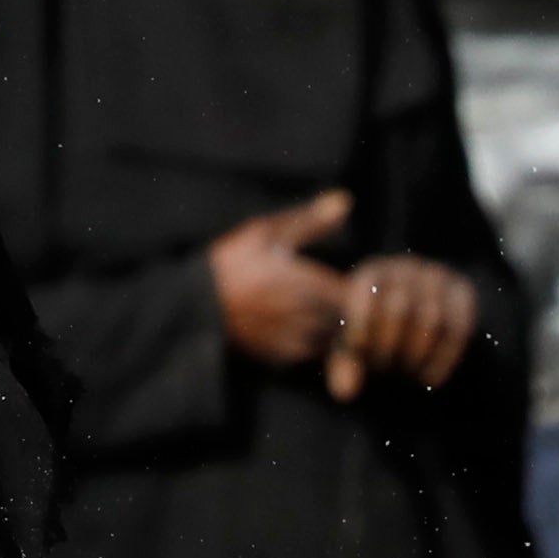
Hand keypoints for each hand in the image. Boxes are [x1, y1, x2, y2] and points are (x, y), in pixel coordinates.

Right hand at [211, 191, 358, 370]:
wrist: (192, 306)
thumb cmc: (231, 263)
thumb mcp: (267, 232)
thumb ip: (310, 220)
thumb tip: (345, 200)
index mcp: (310, 285)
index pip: (362, 296)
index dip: (366, 289)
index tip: (361, 280)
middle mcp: (307, 317)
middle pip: (353, 322)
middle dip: (356, 312)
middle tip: (350, 300)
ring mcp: (295, 341)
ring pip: (335, 341)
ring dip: (337, 330)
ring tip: (327, 313)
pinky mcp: (281, 358)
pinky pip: (313, 355)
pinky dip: (317, 344)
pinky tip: (305, 327)